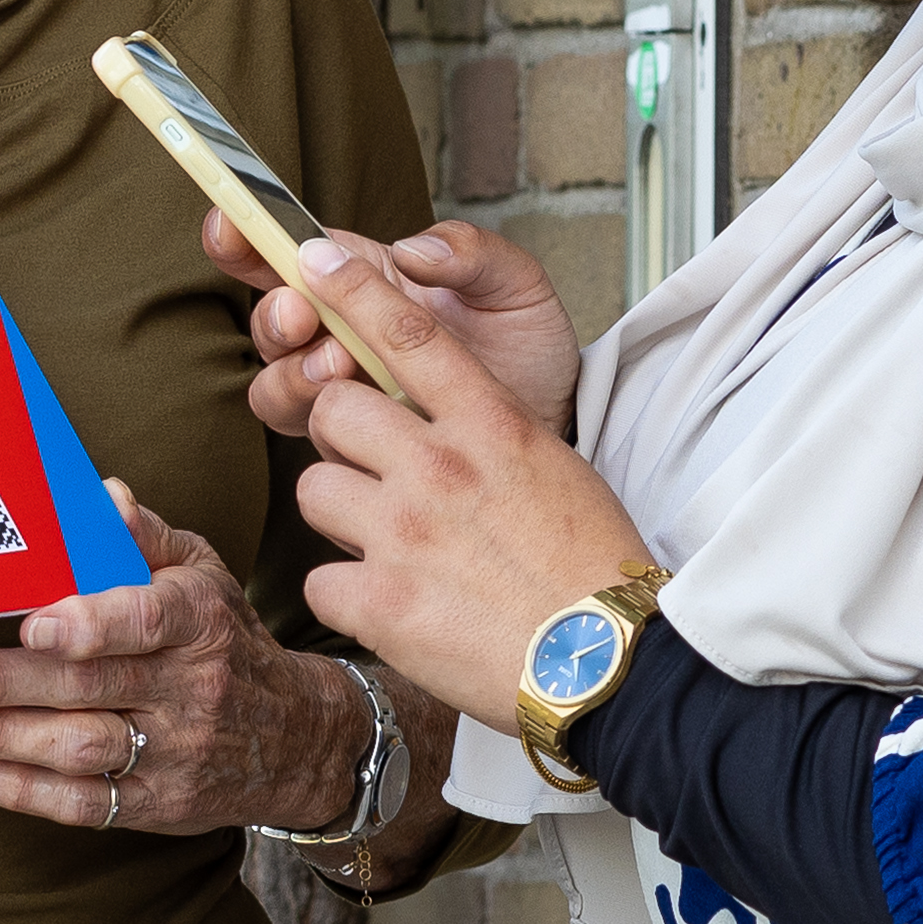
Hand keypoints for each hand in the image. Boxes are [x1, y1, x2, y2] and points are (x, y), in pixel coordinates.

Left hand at [0, 490, 372, 834]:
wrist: (299, 738)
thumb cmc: (228, 643)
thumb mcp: (204, 576)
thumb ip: (145, 538)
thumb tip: (100, 495)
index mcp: (199, 622)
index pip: (147, 621)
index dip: (89, 624)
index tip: (31, 624)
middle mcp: (191, 689)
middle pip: (88, 687)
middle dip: (2, 685)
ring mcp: (176, 752)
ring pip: (80, 748)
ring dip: (0, 737)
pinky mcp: (161, 803)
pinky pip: (87, 804)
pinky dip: (24, 792)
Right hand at [220, 212, 582, 439]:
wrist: (554, 426)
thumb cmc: (529, 350)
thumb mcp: (516, 286)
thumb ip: (472, 253)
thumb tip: (412, 249)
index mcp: (371, 278)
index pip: (293, 249)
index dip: (247, 233)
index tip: (230, 224)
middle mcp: (342, 331)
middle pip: (270, 318)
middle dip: (274, 313)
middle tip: (304, 313)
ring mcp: (343, 389)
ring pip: (273, 378)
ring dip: (292, 370)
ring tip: (340, 366)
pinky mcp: (352, 441)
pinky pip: (303, 431)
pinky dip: (315, 418)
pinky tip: (361, 410)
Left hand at [286, 246, 656, 735]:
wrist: (609, 665)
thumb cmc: (591, 569)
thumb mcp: (554, 468)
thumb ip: (487, 432)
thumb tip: (439, 417)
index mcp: (491, 425)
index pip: (408, 333)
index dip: (352, 288)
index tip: (315, 258)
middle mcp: (440, 467)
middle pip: (333, 409)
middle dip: (341, 438)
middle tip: (375, 475)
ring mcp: (404, 533)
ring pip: (314, 490)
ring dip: (342, 517)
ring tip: (390, 548)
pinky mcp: (379, 602)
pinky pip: (318, 581)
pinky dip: (347, 598)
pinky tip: (393, 609)